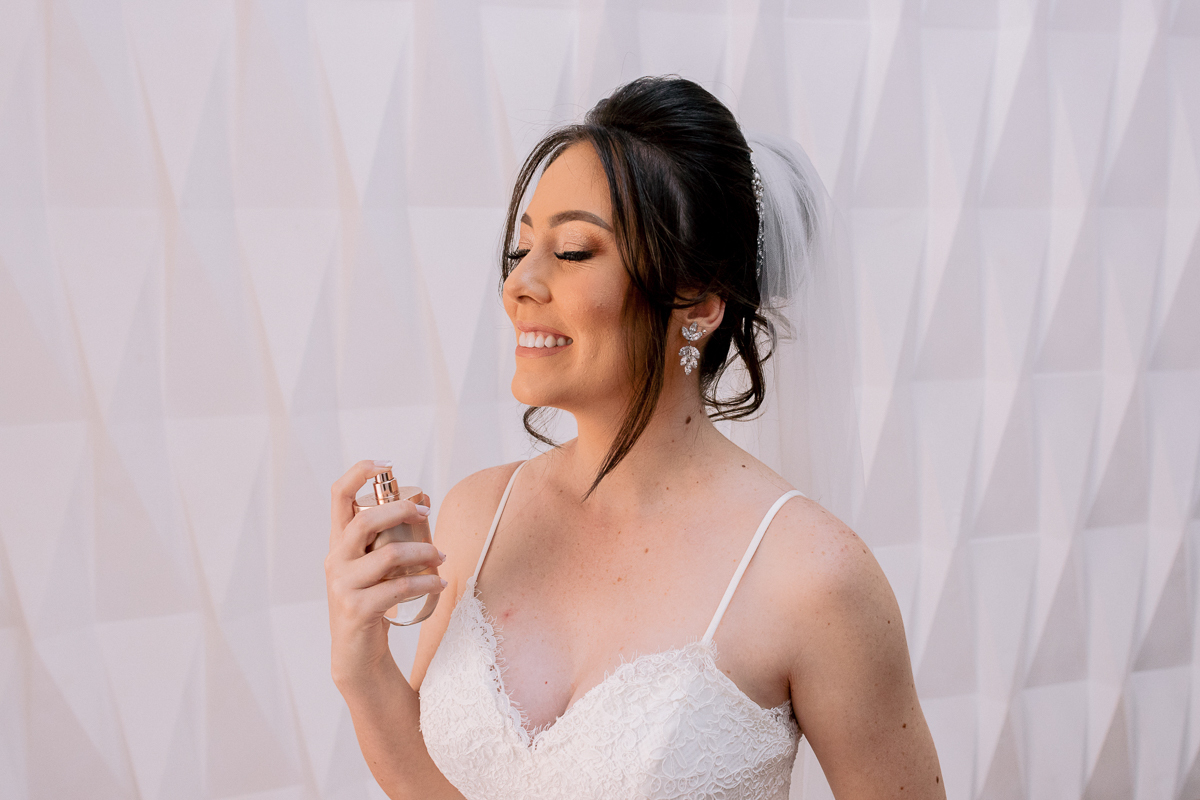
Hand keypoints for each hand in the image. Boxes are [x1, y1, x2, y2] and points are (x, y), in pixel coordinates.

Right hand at [326, 460, 446, 687]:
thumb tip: (423, 501)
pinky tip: (440, 583)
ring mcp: (343, 585)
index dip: (358, 473)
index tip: (386, 463)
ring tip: (442, 557)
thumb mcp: (374, 566)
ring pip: (388, 555)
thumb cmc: (371, 602)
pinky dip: (425, 582)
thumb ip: (388, 539)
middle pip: (365, 521)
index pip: (337, 496)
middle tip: (426, 513)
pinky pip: (398, 587)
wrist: (356, 653)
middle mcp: (335, 560)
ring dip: (423, 552)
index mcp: (338, 543)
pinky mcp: (357, 609)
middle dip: (400, 510)